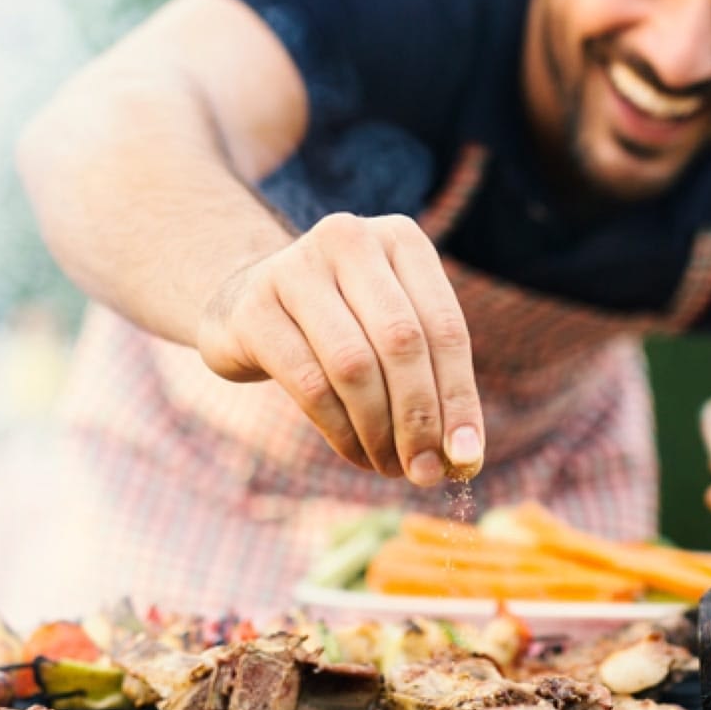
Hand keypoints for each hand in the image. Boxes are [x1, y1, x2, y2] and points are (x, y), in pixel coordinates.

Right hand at [196, 212, 484, 485]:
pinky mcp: (254, 309)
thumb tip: (464, 457)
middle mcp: (349, 238)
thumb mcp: (391, 333)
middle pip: (402, 343)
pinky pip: (310, 384)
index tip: (466, 457)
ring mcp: (295, 268)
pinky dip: (340, 430)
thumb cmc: (340, 324)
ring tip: (389, 466)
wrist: (244, 304)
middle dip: (419, 419)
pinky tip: (355, 452)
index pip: (445, 326)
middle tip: (425, 472)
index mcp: (400, 238)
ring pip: (355, 366)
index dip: (459, 397)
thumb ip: (432, 382)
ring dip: (379, 431)